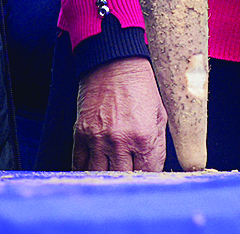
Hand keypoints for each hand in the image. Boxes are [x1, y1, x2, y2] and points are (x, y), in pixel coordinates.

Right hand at [74, 57, 166, 171]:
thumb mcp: (159, 114)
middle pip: (123, 177)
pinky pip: (79, 164)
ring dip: (107, 178)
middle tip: (131, 176)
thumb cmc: (141, 86)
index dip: (148, 177)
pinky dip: (86, 171)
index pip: (147, 173)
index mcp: (143, 136)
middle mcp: (119, 141)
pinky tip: (93, 172)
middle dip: (129, 179)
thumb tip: (153, 169)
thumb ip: (157, 145)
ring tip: (113, 176)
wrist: (114, 62)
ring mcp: (97, 139)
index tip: (147, 177)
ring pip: (100, 175)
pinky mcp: (80, 134)